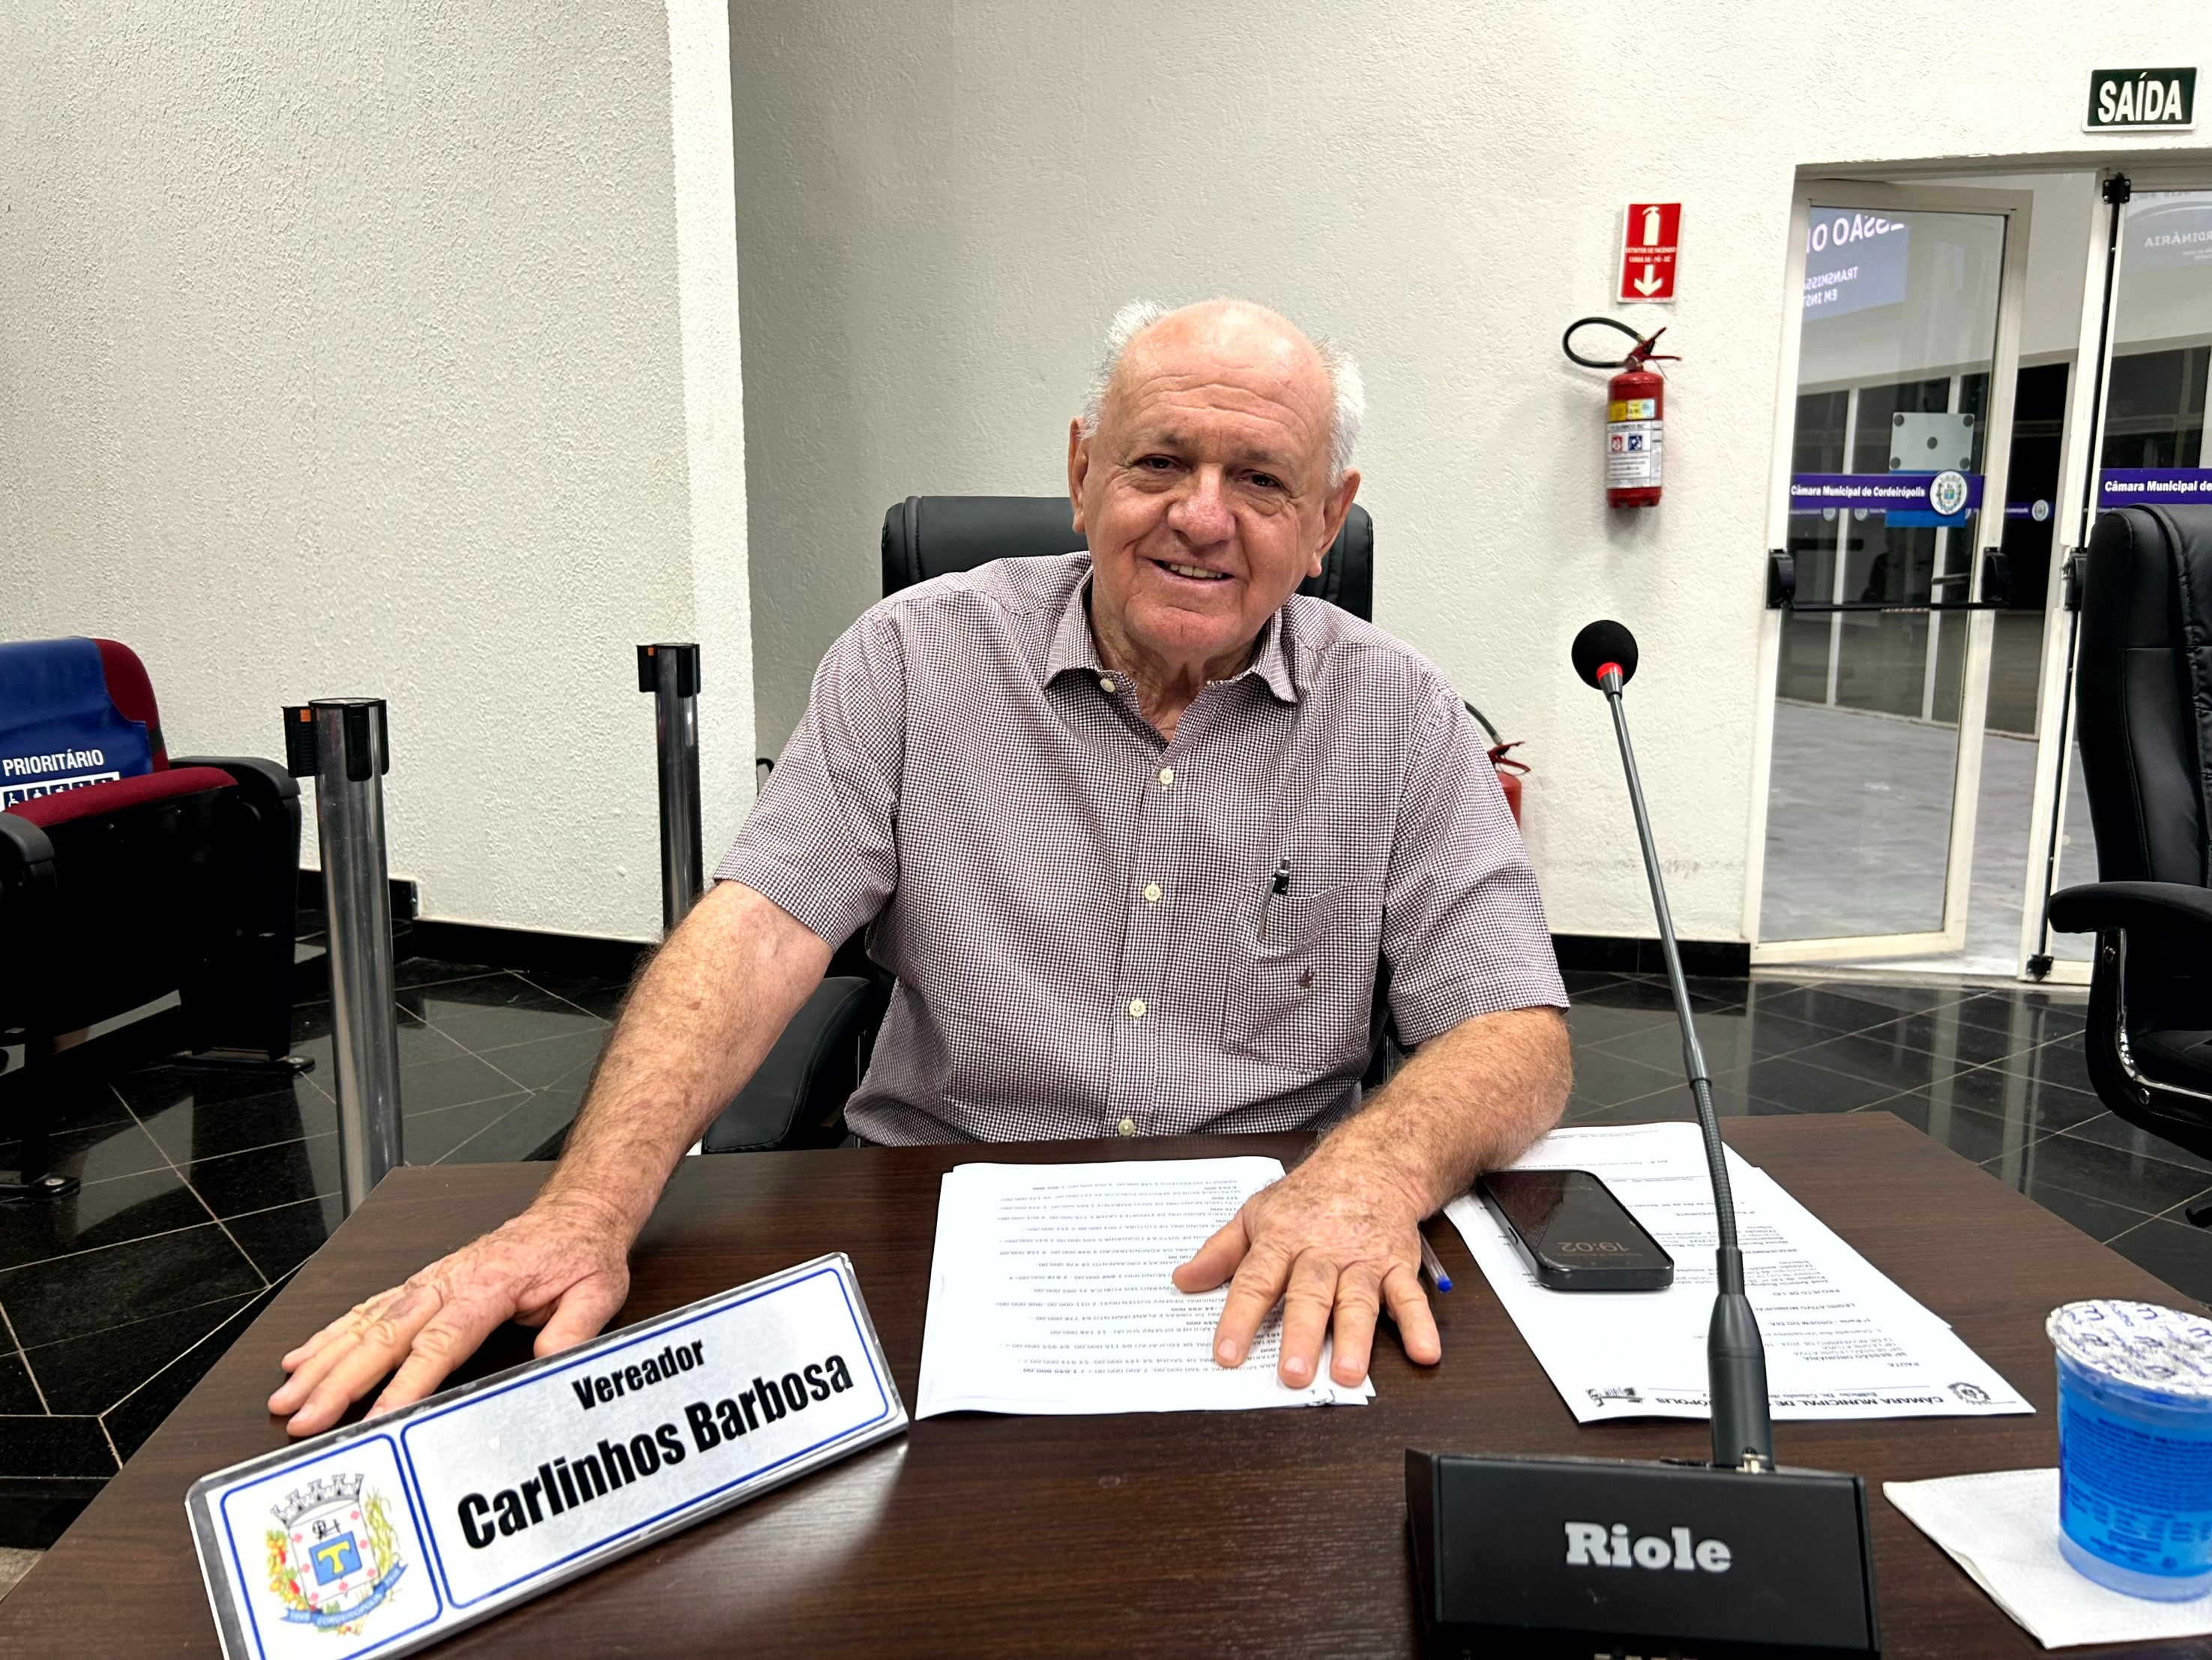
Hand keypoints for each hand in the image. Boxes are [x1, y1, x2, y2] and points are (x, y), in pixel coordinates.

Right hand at [267, 1192, 632, 1436]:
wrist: (575, 1211)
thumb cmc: (582, 1253)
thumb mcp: (598, 1290)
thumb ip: (574, 1328)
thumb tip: (549, 1359)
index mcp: (489, 1286)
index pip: (439, 1343)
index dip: (405, 1384)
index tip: (375, 1419)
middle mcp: (450, 1280)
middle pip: (386, 1335)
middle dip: (340, 1380)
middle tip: (303, 1416)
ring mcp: (432, 1279)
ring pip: (367, 1320)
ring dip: (324, 1358)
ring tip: (286, 1393)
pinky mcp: (424, 1282)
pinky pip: (370, 1306)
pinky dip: (332, 1332)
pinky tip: (303, 1356)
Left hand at [1171, 1144, 1440, 1388]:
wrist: (1370, 1164)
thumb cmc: (1308, 1198)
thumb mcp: (1254, 1214)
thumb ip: (1220, 1252)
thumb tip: (1183, 1281)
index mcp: (1282, 1239)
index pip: (1255, 1280)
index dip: (1240, 1318)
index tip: (1227, 1355)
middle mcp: (1322, 1252)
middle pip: (1309, 1294)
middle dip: (1300, 1333)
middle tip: (1292, 1372)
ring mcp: (1362, 1260)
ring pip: (1357, 1300)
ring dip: (1355, 1338)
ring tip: (1347, 1374)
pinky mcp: (1396, 1266)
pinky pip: (1410, 1296)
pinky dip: (1420, 1324)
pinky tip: (1425, 1351)